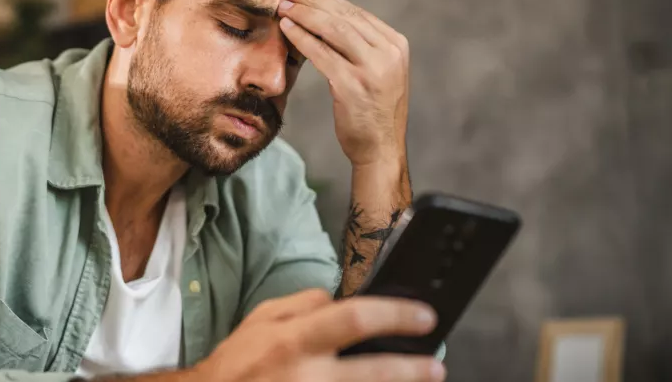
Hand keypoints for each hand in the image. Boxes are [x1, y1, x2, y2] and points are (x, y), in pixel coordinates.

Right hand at [192, 289, 444, 381]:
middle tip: (435, 365)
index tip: (423, 316)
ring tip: (422, 381)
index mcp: (295, 340)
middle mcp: (307, 375)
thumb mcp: (260, 318)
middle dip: (411, 368)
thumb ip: (301, 304)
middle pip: (374, 370)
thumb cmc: (237, 363)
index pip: (354, 319)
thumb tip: (336, 298)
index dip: (395, 315)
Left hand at [277, 0, 409, 165]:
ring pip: (334, 29)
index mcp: (396, 45)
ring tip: (282, 6)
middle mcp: (389, 53)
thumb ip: (360, 45)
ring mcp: (373, 69)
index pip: (356, 12)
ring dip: (304, 14)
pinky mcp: (354, 85)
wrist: (380, 149)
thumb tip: (324, 15)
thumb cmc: (371, 110)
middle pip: (344, 16)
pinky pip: (323, 54)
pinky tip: (287, 29)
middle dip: (312, 0)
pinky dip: (302, 38)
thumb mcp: (377, 71)